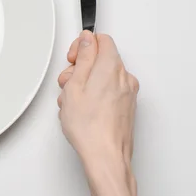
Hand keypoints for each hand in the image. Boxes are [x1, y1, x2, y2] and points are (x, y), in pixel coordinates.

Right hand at [57, 31, 138, 168]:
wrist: (105, 155)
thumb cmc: (89, 126)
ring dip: (85, 83)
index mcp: (111, 67)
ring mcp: (127, 92)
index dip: (82, 46)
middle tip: (68, 83)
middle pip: (100, 58)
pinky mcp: (126, 105)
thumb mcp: (75, 84)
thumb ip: (84, 57)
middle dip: (80, 67)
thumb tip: (87, 40)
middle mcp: (124, 77)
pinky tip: (82, 109)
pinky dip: (94, 94)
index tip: (72, 59)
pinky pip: (108, 90)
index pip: (101, 40)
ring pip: (102, 76)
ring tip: (72, 101)